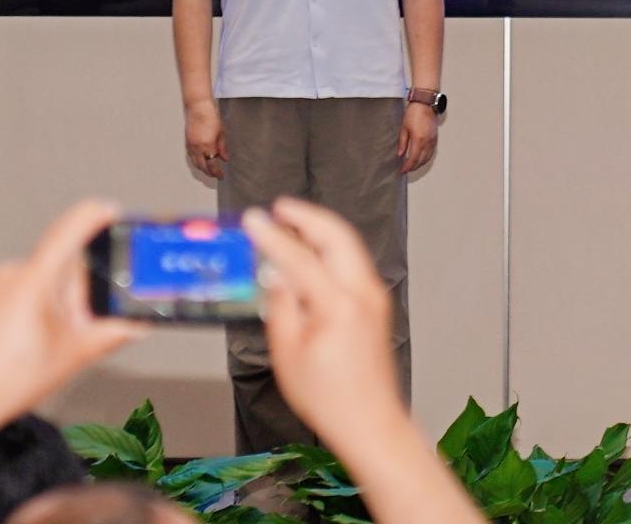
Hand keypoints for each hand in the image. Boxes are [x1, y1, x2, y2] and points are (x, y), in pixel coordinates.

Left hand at [0, 198, 136, 421]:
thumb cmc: (3, 380)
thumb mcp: (73, 355)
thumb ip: (111, 333)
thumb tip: (133, 323)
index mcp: (35, 278)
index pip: (72, 226)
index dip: (98, 215)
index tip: (115, 214)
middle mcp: (14, 274)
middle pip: (64, 264)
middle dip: (82, 291)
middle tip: (85, 324)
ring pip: (46, 280)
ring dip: (61, 304)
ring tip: (55, 342)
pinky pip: (27, 291)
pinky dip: (42, 308)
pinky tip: (38, 343)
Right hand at [184, 98, 226, 183]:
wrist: (198, 107)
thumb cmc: (210, 116)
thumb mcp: (221, 132)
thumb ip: (222, 147)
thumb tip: (224, 158)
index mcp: (207, 145)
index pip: (212, 165)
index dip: (216, 172)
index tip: (221, 176)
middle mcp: (197, 148)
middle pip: (202, 166)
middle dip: (209, 173)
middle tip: (215, 175)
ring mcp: (190, 145)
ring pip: (195, 163)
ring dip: (202, 168)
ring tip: (209, 170)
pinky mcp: (187, 142)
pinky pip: (191, 156)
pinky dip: (196, 161)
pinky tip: (200, 161)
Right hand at [241, 199, 405, 452]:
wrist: (370, 421)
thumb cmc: (329, 398)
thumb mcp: (288, 356)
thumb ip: (280, 308)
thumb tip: (274, 276)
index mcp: (338, 306)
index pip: (300, 258)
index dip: (273, 236)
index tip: (253, 220)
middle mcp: (362, 294)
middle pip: (336, 235)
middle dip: (307, 216)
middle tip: (280, 209)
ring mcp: (374, 296)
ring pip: (349, 245)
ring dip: (321, 229)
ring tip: (292, 223)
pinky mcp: (377, 303)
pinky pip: (353, 262)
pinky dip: (332, 248)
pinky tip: (313, 252)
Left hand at [396, 103, 439, 176]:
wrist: (425, 103)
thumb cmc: (414, 113)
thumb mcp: (404, 128)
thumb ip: (402, 143)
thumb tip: (401, 154)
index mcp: (418, 140)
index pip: (413, 159)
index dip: (407, 167)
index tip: (403, 170)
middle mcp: (427, 142)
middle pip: (421, 161)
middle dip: (414, 167)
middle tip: (407, 169)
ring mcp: (433, 140)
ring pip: (428, 158)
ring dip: (420, 164)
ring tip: (413, 165)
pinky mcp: (435, 138)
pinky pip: (431, 152)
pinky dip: (426, 157)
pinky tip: (421, 157)